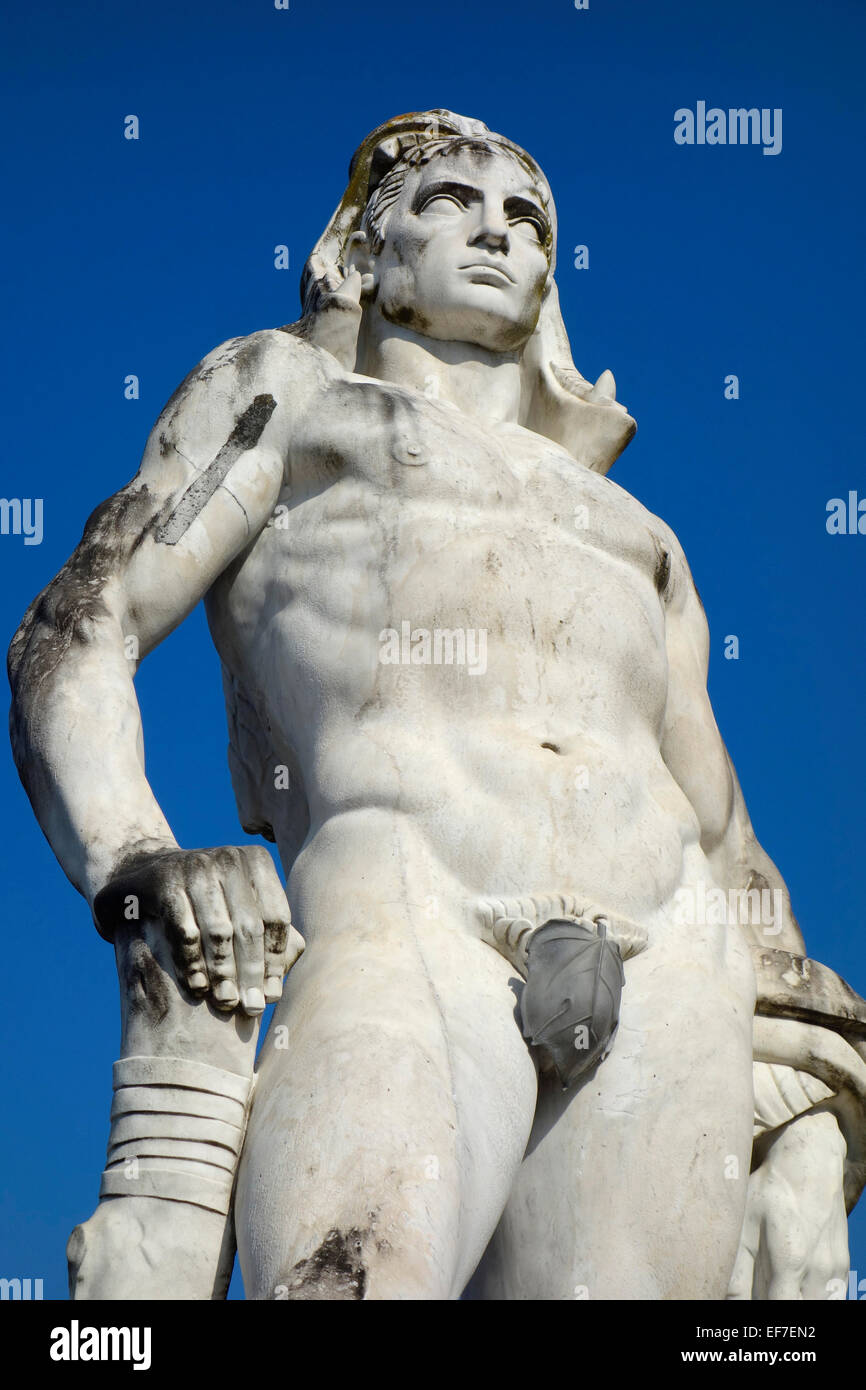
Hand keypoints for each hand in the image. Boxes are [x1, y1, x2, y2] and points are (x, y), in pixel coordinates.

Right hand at [93, 843, 303, 1015]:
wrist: (141, 872)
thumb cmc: (203, 901)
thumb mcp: (238, 906)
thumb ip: (266, 934)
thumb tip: (283, 976)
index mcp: (256, 860)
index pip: (275, 917)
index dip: (275, 960)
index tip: (272, 996)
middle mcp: (229, 858)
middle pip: (249, 926)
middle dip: (252, 972)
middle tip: (252, 1008)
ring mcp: (195, 866)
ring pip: (219, 931)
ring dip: (224, 973)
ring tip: (226, 1003)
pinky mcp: (163, 882)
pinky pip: (184, 931)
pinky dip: (193, 963)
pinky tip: (198, 987)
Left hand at [728, 1108, 848, 1299]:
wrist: (811, 1161)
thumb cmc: (771, 1189)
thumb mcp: (743, 1220)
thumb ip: (736, 1267)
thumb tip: (725, 1300)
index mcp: (790, 1261)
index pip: (781, 1312)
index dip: (766, 1323)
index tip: (749, 1317)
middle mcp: (818, 1270)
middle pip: (801, 1313)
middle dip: (779, 1315)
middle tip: (761, 1297)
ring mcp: (833, 1269)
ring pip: (817, 1308)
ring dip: (798, 1306)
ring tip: (775, 1293)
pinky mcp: (841, 1266)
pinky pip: (832, 1299)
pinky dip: (814, 1301)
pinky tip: (797, 1293)